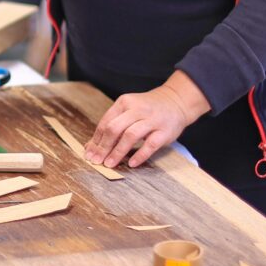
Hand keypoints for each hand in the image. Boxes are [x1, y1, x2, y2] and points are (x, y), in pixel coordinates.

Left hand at [84, 71, 210, 168]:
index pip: (106, 122)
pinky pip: (150, 144)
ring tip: (109, 163)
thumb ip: (112, 125)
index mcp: (125, 103)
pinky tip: (131, 164)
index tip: (89, 153)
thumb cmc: (147, 109)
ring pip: (130, 135)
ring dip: (117, 151)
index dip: (96, 139)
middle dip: (103, 146)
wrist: (176, 101)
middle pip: (115, 128)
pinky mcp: (164, 131)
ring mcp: (152, 120)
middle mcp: (137, 109)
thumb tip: (92, 146)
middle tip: (97, 161)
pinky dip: (140, 155)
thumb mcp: (129, 110)